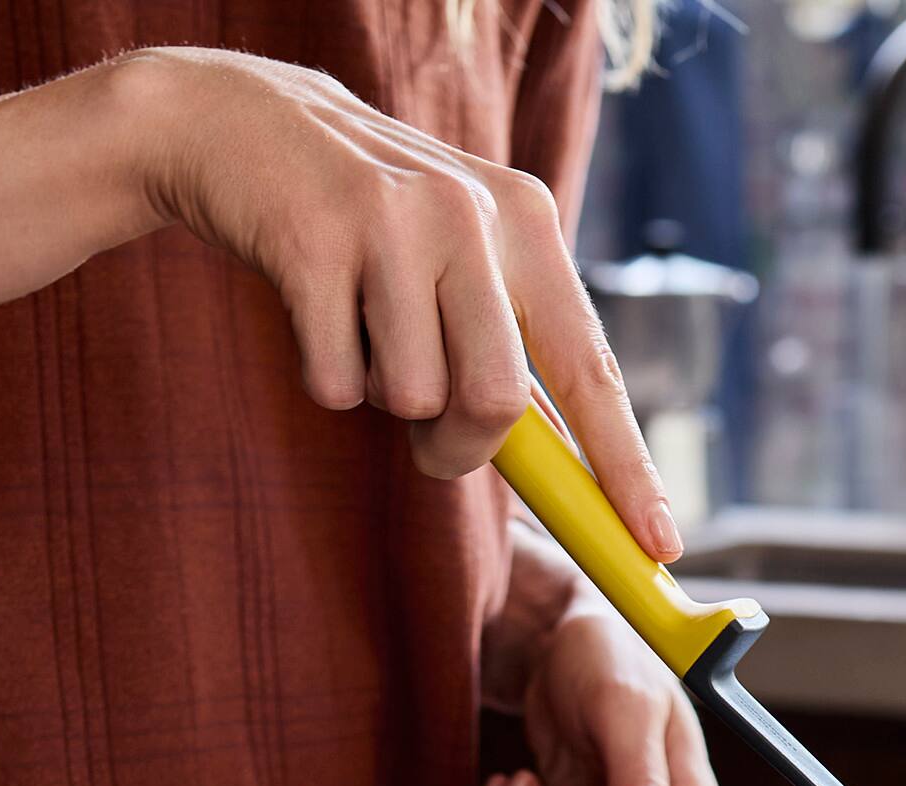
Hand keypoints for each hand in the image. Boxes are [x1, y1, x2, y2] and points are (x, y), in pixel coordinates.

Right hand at [123, 48, 678, 554]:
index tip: (659, 543)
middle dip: (458, 446)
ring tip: (361, 326)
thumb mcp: (464, 257)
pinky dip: (322, 376)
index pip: (591, 369)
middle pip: (495, 402)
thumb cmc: (373, 221)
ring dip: (380, 397)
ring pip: (410, 398)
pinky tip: (314, 307)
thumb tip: (567, 476)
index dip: (626, 466)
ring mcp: (392, 221)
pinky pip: (333, 383)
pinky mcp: (312, 240)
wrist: (246, 122)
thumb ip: (512, 348)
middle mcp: (472, 214)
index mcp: (528, 221)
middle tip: (428, 436)